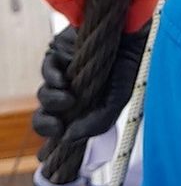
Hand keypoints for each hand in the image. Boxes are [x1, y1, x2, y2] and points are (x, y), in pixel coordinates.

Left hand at [32, 23, 149, 145]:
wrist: (131, 31)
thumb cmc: (129, 64)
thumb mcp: (118, 100)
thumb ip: (96, 123)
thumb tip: (67, 139)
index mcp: (85, 106)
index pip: (62, 128)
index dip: (52, 141)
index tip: (47, 154)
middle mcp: (71, 92)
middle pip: (46, 115)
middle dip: (46, 125)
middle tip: (57, 128)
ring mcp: (64, 73)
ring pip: (45, 95)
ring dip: (52, 102)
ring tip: (69, 99)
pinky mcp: (58, 54)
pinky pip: (47, 71)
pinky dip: (51, 79)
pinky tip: (62, 81)